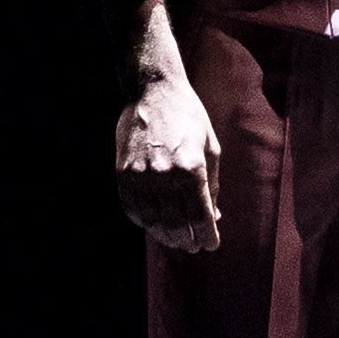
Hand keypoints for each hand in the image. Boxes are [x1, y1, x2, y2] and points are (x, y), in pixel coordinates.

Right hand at [114, 0, 223, 253]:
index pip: (200, 215)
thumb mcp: (211, 148)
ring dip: (165, 235)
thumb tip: (214, 216)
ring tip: (175, 240)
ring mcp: (141, 174)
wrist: (153, 91)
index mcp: (192, 167)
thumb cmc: (189, 118)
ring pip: (152, 220)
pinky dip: (143, 221)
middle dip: (187, 240)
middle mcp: (165, 174)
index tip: (211, 244)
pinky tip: (153, 224)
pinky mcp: (123, 171)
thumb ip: (213, 184)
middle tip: (193, 246)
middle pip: (176, 223)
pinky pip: (132, 207)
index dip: (207, 235)